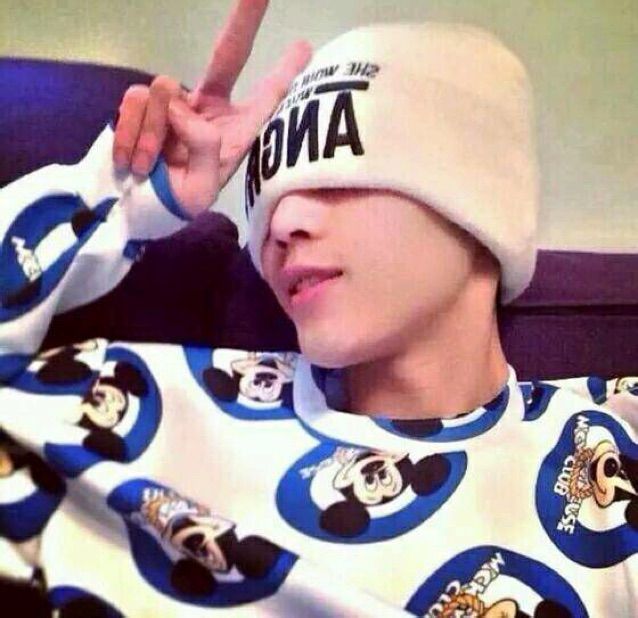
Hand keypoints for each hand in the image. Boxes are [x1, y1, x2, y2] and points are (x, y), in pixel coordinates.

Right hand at [112, 0, 311, 217]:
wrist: (131, 211)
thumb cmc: (174, 206)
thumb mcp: (199, 191)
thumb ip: (202, 148)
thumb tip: (179, 105)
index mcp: (233, 134)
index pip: (263, 100)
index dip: (283, 74)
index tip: (304, 47)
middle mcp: (208, 110)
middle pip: (228, 56)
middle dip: (244, 22)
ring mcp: (174, 103)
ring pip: (161, 90)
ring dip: (150, 135)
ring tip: (148, 168)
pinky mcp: (141, 102)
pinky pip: (133, 99)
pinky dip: (128, 133)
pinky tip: (131, 160)